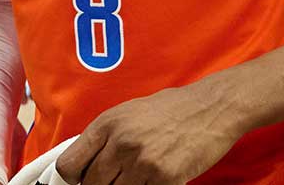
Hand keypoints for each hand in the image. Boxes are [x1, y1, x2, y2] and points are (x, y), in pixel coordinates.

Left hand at [55, 84, 245, 184]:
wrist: (214, 107)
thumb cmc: (174, 108)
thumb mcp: (130, 112)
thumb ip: (104, 137)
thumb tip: (82, 165)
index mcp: (108, 124)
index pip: (69, 166)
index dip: (72, 179)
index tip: (80, 181)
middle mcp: (121, 143)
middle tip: (119, 177)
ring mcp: (143, 163)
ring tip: (140, 176)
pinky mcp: (165, 179)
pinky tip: (157, 178)